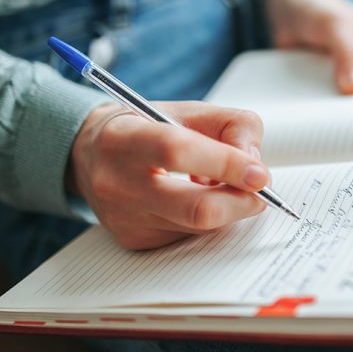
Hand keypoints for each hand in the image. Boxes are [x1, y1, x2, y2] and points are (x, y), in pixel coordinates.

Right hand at [67, 102, 269, 249]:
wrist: (91, 154)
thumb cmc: (148, 128)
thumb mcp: (190, 110)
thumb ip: (233, 125)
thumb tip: (255, 166)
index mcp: (126, 138)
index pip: (179, 152)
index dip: (227, 164)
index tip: (260, 173)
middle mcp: (117, 182)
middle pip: (195, 208)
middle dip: (241, 202)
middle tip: (260, 190)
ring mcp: (124, 218)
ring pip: (200, 226)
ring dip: (227, 207)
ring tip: (218, 183)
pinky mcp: (135, 240)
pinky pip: (190, 236)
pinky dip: (207, 219)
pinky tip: (196, 199)